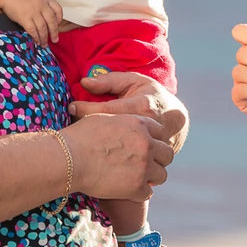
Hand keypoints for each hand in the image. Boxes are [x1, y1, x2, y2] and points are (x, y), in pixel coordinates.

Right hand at [1, 0, 63, 45]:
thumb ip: (44, 6)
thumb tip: (49, 23)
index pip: (58, 9)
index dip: (60, 19)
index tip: (58, 25)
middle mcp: (41, 5)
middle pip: (51, 21)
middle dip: (54, 32)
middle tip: (55, 40)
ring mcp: (33, 11)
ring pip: (42, 27)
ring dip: (44, 37)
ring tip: (44, 44)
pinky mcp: (24, 18)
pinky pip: (32, 30)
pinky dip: (35, 37)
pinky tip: (36, 41)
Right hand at [62, 112, 174, 203]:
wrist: (69, 159)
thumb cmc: (79, 137)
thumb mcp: (103, 119)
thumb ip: (120, 122)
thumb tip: (119, 125)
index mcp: (140, 124)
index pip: (160, 132)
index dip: (153, 140)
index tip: (145, 147)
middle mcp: (146, 144)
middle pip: (167, 154)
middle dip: (158, 160)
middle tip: (144, 165)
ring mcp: (143, 166)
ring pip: (162, 175)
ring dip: (150, 178)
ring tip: (136, 178)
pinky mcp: (136, 186)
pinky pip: (147, 193)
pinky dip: (138, 193)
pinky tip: (126, 190)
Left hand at [69, 70, 189, 151]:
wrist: (175, 119)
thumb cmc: (149, 96)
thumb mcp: (133, 81)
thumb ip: (109, 81)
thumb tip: (84, 81)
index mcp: (142, 106)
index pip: (107, 110)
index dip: (85, 108)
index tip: (71, 107)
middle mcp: (148, 129)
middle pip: (110, 134)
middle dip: (88, 132)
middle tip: (72, 130)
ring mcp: (152, 148)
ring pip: (119, 152)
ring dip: (99, 150)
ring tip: (83, 145)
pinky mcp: (152, 161)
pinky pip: (128, 166)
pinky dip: (112, 163)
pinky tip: (98, 159)